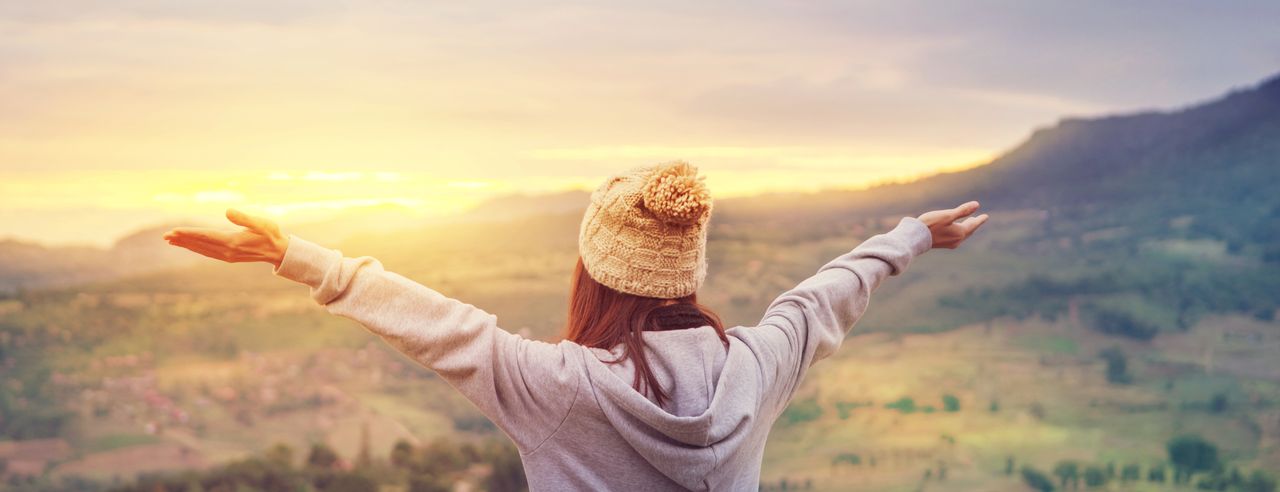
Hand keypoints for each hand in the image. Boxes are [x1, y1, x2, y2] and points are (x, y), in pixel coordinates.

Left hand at [163, 209, 289, 266]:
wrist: (278, 251)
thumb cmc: (271, 234)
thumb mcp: (261, 222)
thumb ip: (244, 218)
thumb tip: (226, 211)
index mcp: (233, 242)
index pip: (205, 236)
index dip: (188, 233)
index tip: (173, 231)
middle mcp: (227, 251)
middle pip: (200, 244)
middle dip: (182, 239)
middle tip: (165, 236)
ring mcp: (227, 255)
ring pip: (202, 249)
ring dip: (186, 245)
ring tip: (171, 241)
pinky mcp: (229, 256)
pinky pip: (207, 252)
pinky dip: (196, 248)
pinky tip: (189, 245)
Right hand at [917, 201, 988, 249]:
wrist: (916, 237)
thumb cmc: (931, 224)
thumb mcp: (947, 215)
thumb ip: (963, 210)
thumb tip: (977, 205)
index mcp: (960, 232)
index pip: (973, 225)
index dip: (979, 220)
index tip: (986, 216)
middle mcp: (957, 240)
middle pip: (968, 231)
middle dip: (973, 224)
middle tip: (978, 219)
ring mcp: (950, 243)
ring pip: (962, 235)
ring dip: (966, 228)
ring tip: (967, 223)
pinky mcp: (942, 244)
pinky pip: (955, 237)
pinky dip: (959, 232)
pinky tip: (954, 230)